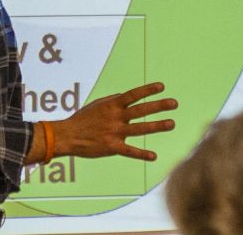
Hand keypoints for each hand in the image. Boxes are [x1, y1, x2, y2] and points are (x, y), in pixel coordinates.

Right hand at [50, 82, 178, 160]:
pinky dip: (142, 154)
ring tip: (172, 123)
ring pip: (140, 128)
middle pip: (141, 109)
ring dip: (157, 126)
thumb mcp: (97, 105)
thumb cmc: (82, 119)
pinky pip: (130, 151)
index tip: (162, 87)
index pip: (133, 95)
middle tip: (174, 103)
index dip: (148, 90)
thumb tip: (127, 97)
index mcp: (112, 105)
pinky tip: (153, 156)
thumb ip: (113, 101)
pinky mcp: (112, 147)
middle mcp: (116, 117)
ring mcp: (115, 132)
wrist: (67, 136)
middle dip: (159, 106)